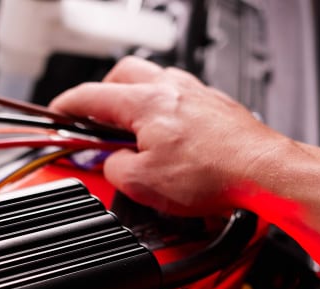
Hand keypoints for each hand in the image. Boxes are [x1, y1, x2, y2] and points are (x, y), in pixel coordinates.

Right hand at [50, 56, 289, 215]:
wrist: (261, 173)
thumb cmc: (213, 174)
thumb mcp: (142, 184)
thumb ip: (114, 170)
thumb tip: (112, 165)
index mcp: (145, 103)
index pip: (90, 97)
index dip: (66, 107)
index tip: (57, 114)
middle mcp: (172, 89)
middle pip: (124, 74)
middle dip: (103, 94)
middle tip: (96, 119)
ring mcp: (198, 94)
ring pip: (156, 82)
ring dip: (138, 101)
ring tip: (133, 132)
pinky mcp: (218, 108)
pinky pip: (182, 99)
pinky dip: (167, 113)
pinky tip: (170, 139)